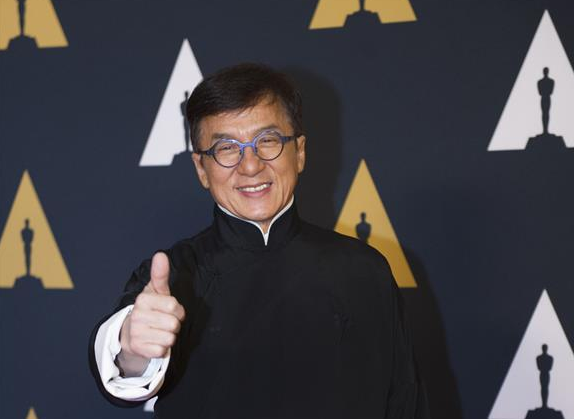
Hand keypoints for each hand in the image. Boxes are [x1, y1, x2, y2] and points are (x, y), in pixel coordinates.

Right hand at [119, 252, 185, 366]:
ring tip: (159, 332)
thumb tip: (160, 255)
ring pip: (170, 338)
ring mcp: (136, 333)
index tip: (170, 310)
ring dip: (169, 337)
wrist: (131, 333)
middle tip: (164, 323)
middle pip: (174, 324)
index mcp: (143, 299)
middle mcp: (137, 315)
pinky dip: (163, 349)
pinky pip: (162, 350)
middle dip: (174, 324)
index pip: (174, 306)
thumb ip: (160, 274)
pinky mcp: (138, 348)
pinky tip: (155, 342)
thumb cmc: (150, 309)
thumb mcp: (156, 291)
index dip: (177, 310)